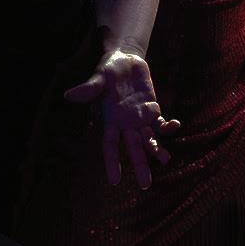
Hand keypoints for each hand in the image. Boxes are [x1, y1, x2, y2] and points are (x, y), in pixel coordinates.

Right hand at [64, 49, 180, 187]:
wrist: (124, 59)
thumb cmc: (108, 69)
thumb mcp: (99, 77)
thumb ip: (89, 88)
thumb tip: (69, 95)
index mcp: (110, 119)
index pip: (110, 145)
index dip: (112, 162)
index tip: (115, 180)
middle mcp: (125, 123)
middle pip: (133, 148)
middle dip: (140, 165)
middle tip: (145, 186)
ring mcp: (140, 117)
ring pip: (148, 139)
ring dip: (156, 150)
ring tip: (165, 161)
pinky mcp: (152, 108)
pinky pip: (160, 122)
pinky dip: (167, 126)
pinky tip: (175, 126)